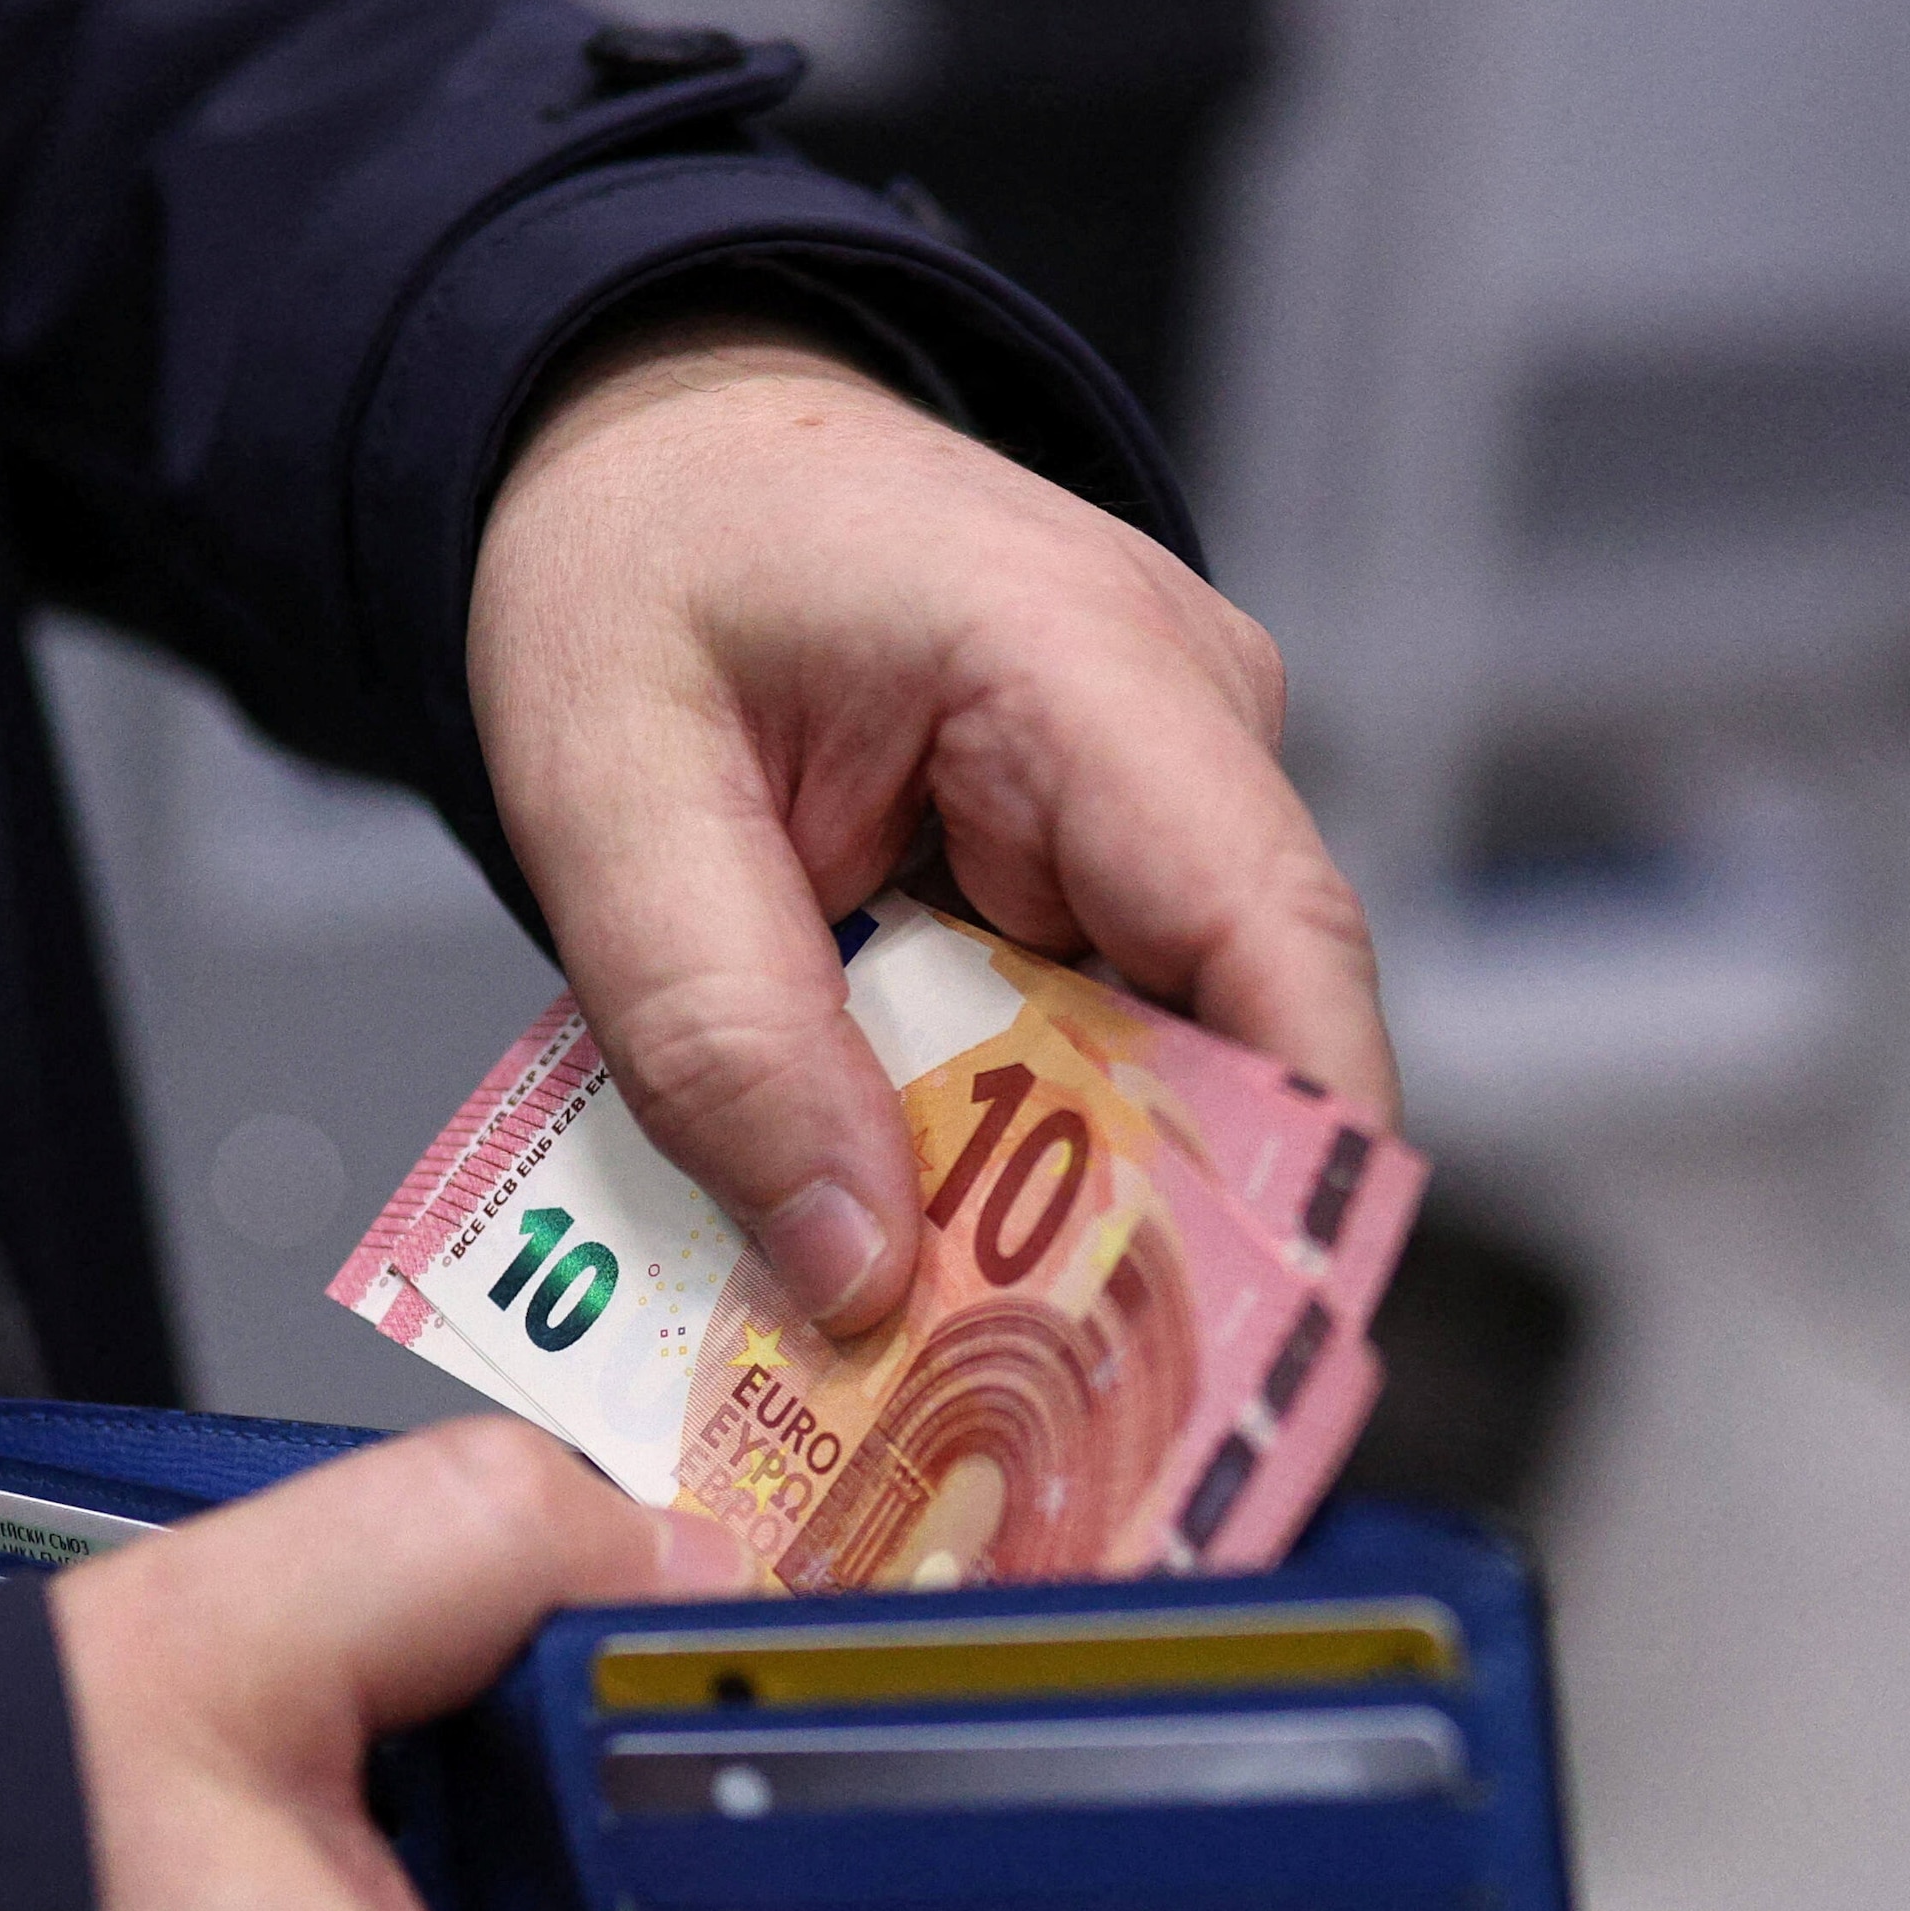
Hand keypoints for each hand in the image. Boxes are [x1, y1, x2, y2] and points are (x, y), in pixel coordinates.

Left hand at [470, 318, 1391, 1336]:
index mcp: (1081, 658)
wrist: (648, 451)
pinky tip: (936, 1270)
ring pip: (1170, 1069)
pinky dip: (1025, 1165)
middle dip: (1153, 1250)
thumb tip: (855, 1271)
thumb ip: (720, 1038)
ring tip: (968, 1395)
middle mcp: (1182, 724)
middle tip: (1056, 1459)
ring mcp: (1166, 795)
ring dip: (1073, 1227)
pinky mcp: (1119, 862)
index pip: (1268, 931)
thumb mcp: (609, 795)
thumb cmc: (639, 560)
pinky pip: (1105, 1048)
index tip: (1262, 1352)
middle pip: (1237, 1042)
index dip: (1300, 1158)